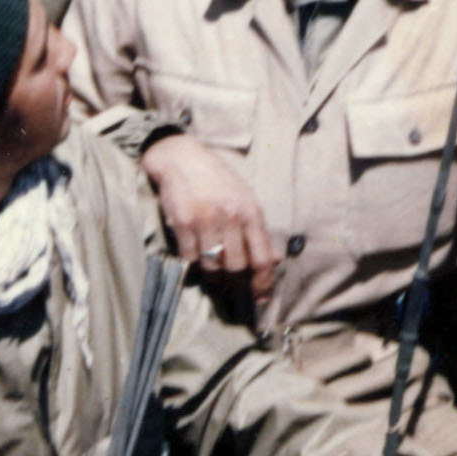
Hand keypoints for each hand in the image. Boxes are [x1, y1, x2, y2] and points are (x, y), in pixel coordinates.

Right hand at [140, 133, 276, 304]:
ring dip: (213, 277)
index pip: (261, 258)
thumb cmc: (217, 179)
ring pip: (212, 267)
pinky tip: (195, 260)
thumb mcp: (244, 198)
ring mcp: (205, 220)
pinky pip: (190, 258)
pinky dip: (193, 264)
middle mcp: (230, 217)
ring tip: (213, 275)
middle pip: (236, 267)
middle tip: (233, 289)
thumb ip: (258, 230)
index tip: (260, 297)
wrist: (182, 158)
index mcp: (250, 212)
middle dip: (236, 283)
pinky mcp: (182, 222)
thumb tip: (274, 260)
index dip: (262, 283)